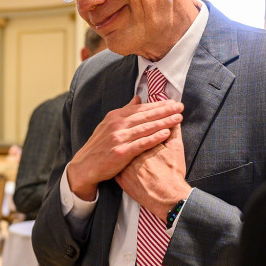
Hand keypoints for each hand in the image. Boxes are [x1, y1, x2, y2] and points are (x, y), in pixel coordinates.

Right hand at [67, 96, 183, 200]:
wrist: (85, 166)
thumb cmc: (99, 146)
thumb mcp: (108, 125)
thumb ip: (124, 112)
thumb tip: (137, 99)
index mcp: (115, 116)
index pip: (140, 108)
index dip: (158, 104)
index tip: (172, 102)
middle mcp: (117, 125)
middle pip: (146, 115)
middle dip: (165, 110)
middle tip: (180, 106)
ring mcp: (119, 138)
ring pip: (146, 127)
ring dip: (164, 122)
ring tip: (178, 118)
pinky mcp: (122, 152)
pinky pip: (142, 143)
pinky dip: (155, 137)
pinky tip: (167, 133)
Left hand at [116, 121, 188, 219]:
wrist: (167, 198)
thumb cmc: (173, 174)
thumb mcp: (176, 149)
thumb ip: (174, 132)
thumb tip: (174, 121)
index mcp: (144, 144)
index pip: (140, 129)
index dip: (143, 123)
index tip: (145, 121)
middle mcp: (131, 153)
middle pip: (127, 139)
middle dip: (130, 134)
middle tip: (135, 136)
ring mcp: (124, 166)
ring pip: (119, 152)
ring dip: (122, 147)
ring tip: (129, 148)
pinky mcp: (121, 178)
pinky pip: (116, 166)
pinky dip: (117, 161)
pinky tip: (120, 157)